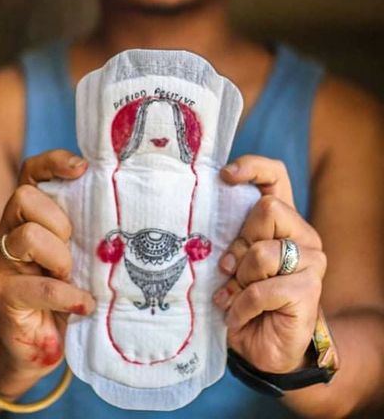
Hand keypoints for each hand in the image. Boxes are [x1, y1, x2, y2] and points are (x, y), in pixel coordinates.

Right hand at [0, 149, 94, 374]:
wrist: (39, 344)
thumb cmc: (65, 289)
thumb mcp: (79, 251)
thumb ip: (88, 226)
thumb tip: (127, 203)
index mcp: (28, 215)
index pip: (31, 172)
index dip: (53, 163)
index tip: (82, 169)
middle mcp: (8, 231)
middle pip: (23, 197)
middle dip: (57, 219)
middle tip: (73, 245)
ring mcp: (1, 262)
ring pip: (26, 236)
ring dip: (59, 257)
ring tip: (72, 275)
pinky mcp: (3, 295)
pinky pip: (37, 286)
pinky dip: (66, 295)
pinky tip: (83, 304)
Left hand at [214, 155, 326, 372]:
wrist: (262, 347)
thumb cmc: (242, 297)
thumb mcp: (230, 261)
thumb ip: (228, 237)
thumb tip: (203, 219)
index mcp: (281, 219)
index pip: (275, 175)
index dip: (252, 167)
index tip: (226, 175)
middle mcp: (302, 233)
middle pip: (267, 209)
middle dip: (239, 242)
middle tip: (230, 269)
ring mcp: (311, 260)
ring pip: (262, 251)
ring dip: (239, 279)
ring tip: (234, 295)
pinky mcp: (309, 290)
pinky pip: (262, 289)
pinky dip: (242, 305)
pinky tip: (240, 315)